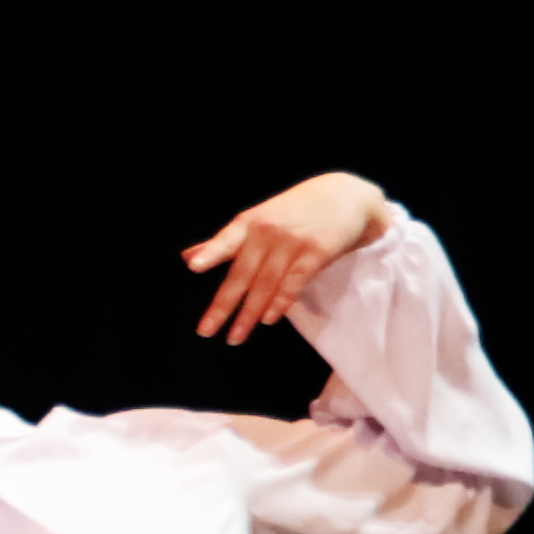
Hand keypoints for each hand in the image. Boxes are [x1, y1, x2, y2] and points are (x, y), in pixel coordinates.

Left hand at [177, 172, 393, 347]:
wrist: (345, 196)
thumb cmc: (294, 210)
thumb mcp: (258, 217)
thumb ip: (224, 241)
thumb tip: (188, 256)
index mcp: (249, 222)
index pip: (226, 240)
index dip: (210, 253)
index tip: (194, 266)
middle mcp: (267, 232)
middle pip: (242, 274)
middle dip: (223, 305)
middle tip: (206, 330)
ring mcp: (292, 243)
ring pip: (265, 284)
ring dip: (249, 314)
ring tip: (235, 336)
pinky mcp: (315, 253)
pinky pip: (294, 283)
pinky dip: (280, 303)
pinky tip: (268, 319)